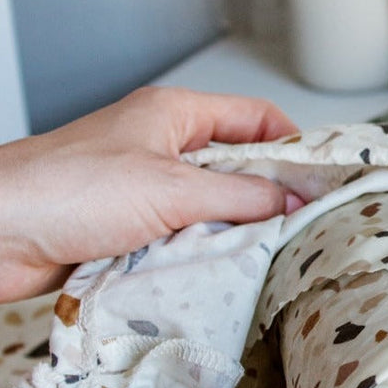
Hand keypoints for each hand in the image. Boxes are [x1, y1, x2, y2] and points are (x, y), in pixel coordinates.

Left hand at [0, 86, 300, 302]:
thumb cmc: (65, 189)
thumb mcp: (172, 189)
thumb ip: (241, 196)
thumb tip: (293, 202)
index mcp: (175, 115)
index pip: (257, 118)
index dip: (294, 145)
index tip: (323, 180)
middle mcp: (163, 148)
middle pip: (240, 169)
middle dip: (266, 199)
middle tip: (297, 226)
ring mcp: (147, 190)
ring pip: (214, 212)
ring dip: (230, 235)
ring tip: (252, 254)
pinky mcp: (132, 230)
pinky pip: (186, 243)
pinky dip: (200, 258)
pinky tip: (212, 273)